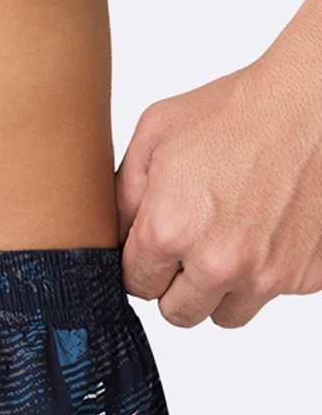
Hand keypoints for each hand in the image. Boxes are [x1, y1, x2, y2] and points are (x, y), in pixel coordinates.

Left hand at [117, 55, 321, 327]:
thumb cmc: (237, 111)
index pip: (136, 286)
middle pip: (178, 313)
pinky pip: (271, 294)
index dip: (146, 262)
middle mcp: (217, 263)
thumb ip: (122, 198)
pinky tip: (270, 227)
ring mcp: (265, 275)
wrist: (316, 98)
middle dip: (178, 285)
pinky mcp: (305, 276)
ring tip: (232, 239)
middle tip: (194, 244)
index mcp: (169, 231)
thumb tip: (113, 244)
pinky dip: (268, 270)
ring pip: (225, 315)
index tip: (162, 240)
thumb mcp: (155, 136)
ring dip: (222, 289)